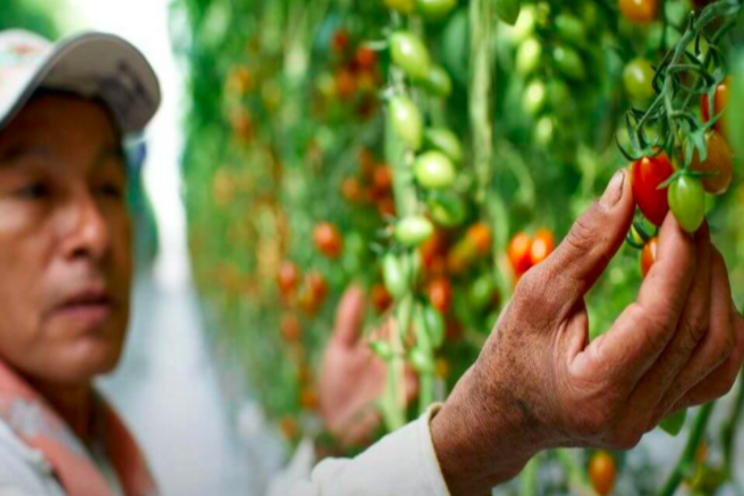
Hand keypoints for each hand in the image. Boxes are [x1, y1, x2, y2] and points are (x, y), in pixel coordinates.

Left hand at [319, 286, 415, 445]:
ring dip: (414, 346)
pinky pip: (412, 383)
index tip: (405, 287)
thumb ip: (349, 321)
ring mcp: (398, 377)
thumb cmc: (334, 384)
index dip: (400, 305)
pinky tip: (406, 364)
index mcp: (378, 343)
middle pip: (408, 336)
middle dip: (412, 322)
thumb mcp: (339, 349)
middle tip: (413, 307)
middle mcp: (392, 357)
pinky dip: (410, 373)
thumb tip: (358, 288)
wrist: (332, 421)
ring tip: (409, 333)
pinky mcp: (400, 398)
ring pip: (414, 357)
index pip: (394, 321)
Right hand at [431, 170, 743, 495]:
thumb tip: (627, 187)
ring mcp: (655, 420)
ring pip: (718, 350)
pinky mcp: (666, 414)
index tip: (678, 208)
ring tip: (689, 246)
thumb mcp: (535, 294)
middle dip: (699, 263)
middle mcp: (632, 415)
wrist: (507, 413)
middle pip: (697, 331)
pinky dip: (720, 321)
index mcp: (592, 390)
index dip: (678, 257)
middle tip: (685, 214)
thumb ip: (585, 244)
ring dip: (714, 288)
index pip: (659, 318)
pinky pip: (716, 368)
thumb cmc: (511, 351)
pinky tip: (698, 289)